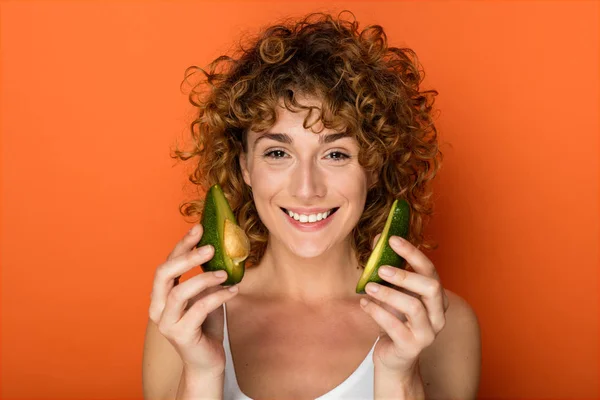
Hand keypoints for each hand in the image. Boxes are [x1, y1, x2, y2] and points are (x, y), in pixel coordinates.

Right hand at [148, 224, 239, 375]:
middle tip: (210, 248)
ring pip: (180, 291)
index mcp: (160, 295)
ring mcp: (166, 323)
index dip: (182, 244)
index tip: (199, 228)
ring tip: (225, 274)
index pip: (167, 263)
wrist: (207, 360)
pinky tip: (233, 290)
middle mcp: (157, 308)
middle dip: (186, 256)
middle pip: (164, 273)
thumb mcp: (203, 295)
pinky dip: (218, 296)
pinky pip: (199, 308)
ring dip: (204, 278)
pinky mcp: (181, 335)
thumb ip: (203, 277)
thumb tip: (218, 247)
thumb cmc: (205, 326)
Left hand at [360, 234, 449, 374]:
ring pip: (414, 307)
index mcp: (436, 298)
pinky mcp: (411, 347)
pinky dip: (377, 312)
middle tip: (380, 268)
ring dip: (388, 293)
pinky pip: (395, 326)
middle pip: (431, 287)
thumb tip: (377, 239)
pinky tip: (364, 304)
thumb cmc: (395, 320)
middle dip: (405, 275)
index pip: (430, 270)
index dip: (412, 253)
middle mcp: (438, 315)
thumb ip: (387, 268)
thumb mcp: (392, 293)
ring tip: (368, 287)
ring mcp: (427, 333)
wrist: (393, 357)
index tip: (392, 240)